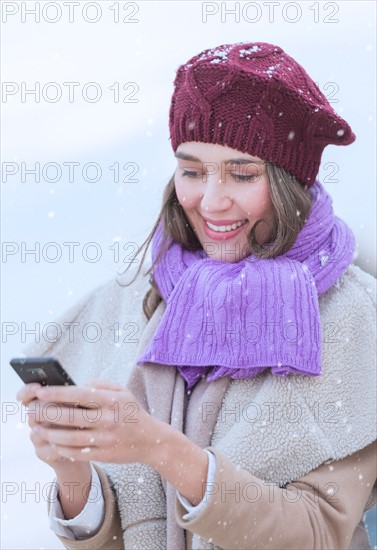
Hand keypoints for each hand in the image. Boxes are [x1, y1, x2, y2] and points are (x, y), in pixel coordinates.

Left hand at [21, 380, 157, 465]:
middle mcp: (108, 419)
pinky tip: (52, 443)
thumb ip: (99, 385)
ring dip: (50, 434)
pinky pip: (77, 452)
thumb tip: (75, 386)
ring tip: (37, 429)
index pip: (80, 394)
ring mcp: (106, 439)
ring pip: (70, 437)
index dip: (58, 393)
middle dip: (47, 413)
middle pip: (71, 416)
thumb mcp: (121, 391)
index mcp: (112, 401)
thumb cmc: (131, 412)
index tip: (40, 392)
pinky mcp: (104, 455)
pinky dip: (61, 448)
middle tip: (32, 411)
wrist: (151, 440)